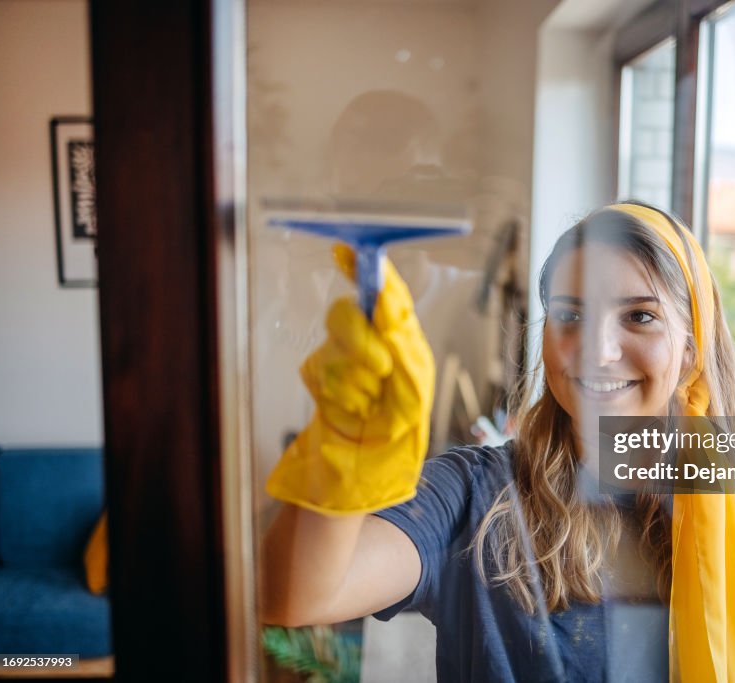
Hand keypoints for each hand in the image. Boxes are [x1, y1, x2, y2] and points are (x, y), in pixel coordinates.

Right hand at [266, 245, 434, 514]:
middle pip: (348, 313)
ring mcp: (339, 355)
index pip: (384, 295)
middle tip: (381, 370)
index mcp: (399, 337)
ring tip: (370, 405)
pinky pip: (320, 372)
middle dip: (362, 341)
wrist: (366, 468)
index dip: (369, 272)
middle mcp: (369, 339)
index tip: (352, 252)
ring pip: (334, 345)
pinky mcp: (319, 375)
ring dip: (356, 380)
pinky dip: (339, 396)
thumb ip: (406, 354)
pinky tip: (352, 411)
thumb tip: (391, 319)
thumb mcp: (415, 393)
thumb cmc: (398, 429)